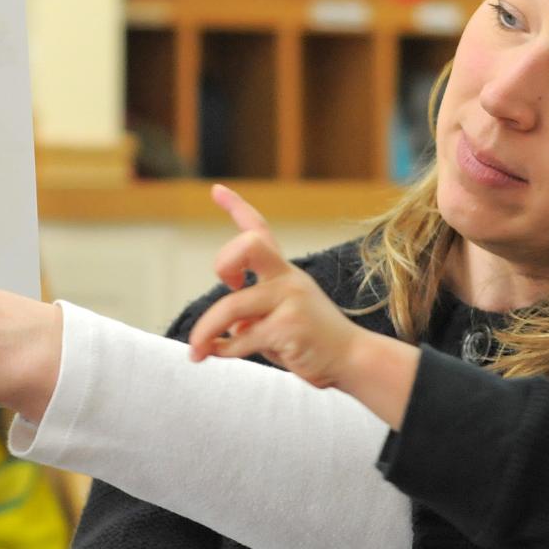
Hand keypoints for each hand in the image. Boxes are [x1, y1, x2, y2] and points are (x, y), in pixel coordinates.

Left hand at [186, 185, 367, 388]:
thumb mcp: (280, 316)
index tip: (216, 190)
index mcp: (284, 272)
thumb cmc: (313, 340)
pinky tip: (221, 353)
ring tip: (196, 350)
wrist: (352, 359)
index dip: (236, 207)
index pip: (259, 229)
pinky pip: (242, 337)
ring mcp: (290, 301)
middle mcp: (288, 279)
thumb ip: (253, 313)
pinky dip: (224, 350)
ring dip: (205, 330)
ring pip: (232, 306)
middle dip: (223, 263)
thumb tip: (225, 327)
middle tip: (222, 290)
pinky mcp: (288, 328)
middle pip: (249, 245)